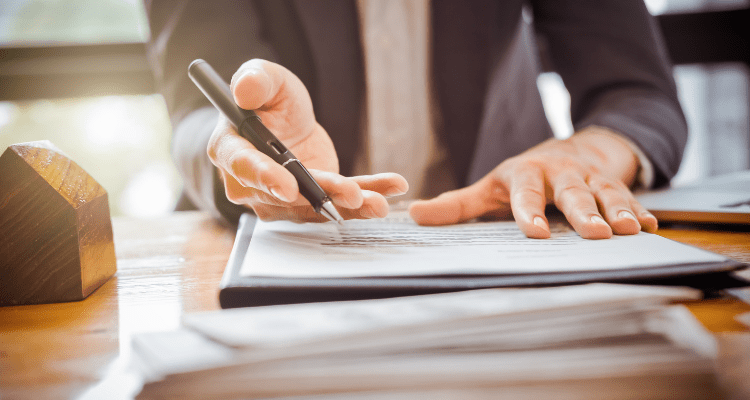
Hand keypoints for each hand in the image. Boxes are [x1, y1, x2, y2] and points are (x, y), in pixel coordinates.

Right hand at [208, 59, 407, 221]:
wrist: (284, 120)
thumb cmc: (266, 98)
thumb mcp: (265, 78)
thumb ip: (255, 80)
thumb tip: (244, 90)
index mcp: (230, 150)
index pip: (244, 167)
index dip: (266, 178)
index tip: (289, 186)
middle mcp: (252, 184)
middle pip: (287, 196)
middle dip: (321, 196)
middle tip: (351, 194)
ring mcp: (282, 199)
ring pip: (317, 206)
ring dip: (351, 206)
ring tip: (379, 202)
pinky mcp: (313, 200)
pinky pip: (341, 201)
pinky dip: (369, 194)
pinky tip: (394, 188)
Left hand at [408, 127, 657, 238]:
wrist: (573, 150)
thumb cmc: (524, 176)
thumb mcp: (491, 187)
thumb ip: (458, 205)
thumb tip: (414, 216)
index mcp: (526, 175)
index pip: (526, 194)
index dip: (529, 212)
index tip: (533, 232)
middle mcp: (560, 174)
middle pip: (572, 193)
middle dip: (584, 211)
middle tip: (597, 233)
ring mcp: (590, 179)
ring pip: (606, 194)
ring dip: (619, 210)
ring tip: (631, 230)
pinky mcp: (614, 186)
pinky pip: (631, 197)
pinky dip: (642, 211)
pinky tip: (653, 227)